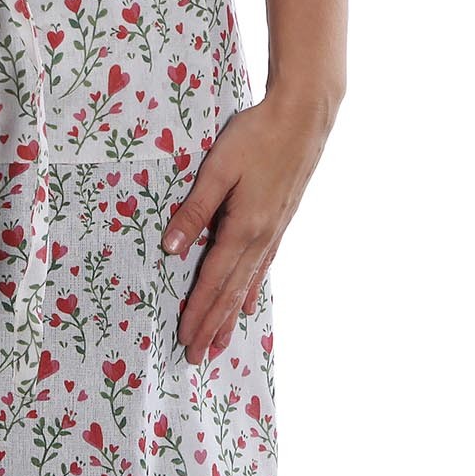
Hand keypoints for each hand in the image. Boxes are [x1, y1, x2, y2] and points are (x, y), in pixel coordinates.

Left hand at [162, 93, 334, 363]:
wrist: (304, 118)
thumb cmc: (256, 136)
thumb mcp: (218, 168)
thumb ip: (195, 210)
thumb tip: (171, 249)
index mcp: (243, 228)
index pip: (213, 281)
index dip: (197, 312)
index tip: (184, 340)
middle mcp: (261, 238)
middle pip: (231, 292)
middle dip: (212, 325)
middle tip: (196, 358)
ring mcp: (274, 232)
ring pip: (248, 284)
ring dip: (231, 316)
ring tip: (220, 344)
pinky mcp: (280, 221)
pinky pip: (263, 267)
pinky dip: (252, 291)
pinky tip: (249, 303)